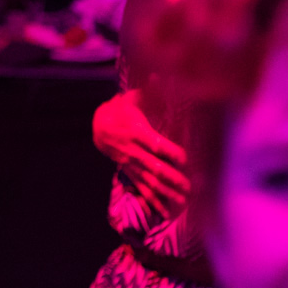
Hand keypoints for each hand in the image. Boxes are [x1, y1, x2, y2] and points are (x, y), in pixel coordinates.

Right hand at [93, 89, 189, 217]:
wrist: (99, 125)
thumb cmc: (122, 109)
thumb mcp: (133, 98)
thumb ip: (149, 90)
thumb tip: (159, 74)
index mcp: (137, 132)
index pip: (155, 144)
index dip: (169, 152)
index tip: (184, 159)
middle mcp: (134, 151)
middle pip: (153, 167)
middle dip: (171, 178)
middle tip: (188, 187)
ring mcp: (132, 164)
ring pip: (149, 181)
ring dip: (166, 193)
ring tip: (182, 202)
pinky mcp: (131, 172)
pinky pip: (142, 189)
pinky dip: (154, 202)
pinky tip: (166, 214)